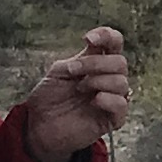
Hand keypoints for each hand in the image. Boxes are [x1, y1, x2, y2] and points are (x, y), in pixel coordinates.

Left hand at [24, 27, 133, 161]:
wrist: (40, 126)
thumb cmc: (50, 98)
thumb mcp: (59, 72)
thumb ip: (79, 59)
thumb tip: (96, 51)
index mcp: (96, 64)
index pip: (114, 43)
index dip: (107, 36)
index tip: (88, 39)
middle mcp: (108, 79)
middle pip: (120, 62)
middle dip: (95, 63)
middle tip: (72, 71)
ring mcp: (112, 98)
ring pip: (121, 82)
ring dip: (97, 81)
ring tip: (79, 89)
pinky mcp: (112, 119)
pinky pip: (122, 104)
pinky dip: (109, 99)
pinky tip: (95, 100)